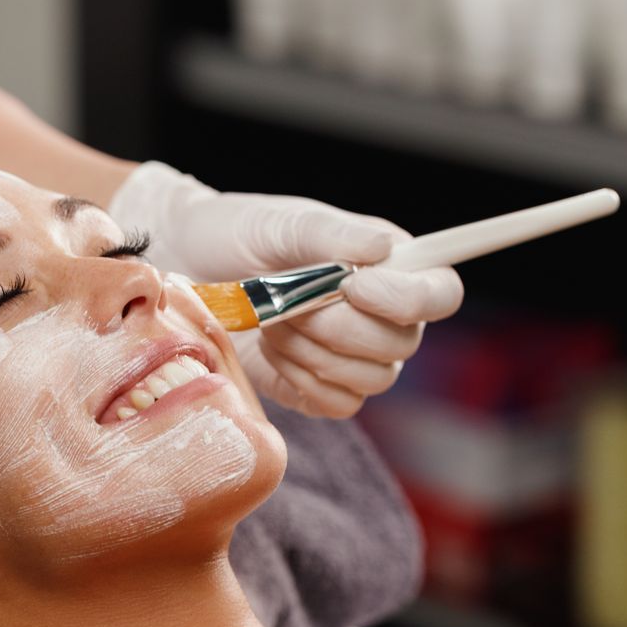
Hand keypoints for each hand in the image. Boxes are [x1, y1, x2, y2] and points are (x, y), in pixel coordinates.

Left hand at [109, 161, 462, 416]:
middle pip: (403, 345)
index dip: (408, 299)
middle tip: (288, 302)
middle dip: (338, 326)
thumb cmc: (236, 235)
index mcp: (389, 264)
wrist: (185, 271)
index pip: (440, 293)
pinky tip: (269, 349)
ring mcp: (354, 356)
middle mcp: (384, 314)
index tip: (354, 286)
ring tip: (272, 320)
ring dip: (313, 351)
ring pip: (370, 379)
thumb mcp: (279, 223)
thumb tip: (383, 248)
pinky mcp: (321, 388)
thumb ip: (330, 235)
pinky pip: (337, 404)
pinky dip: (300, 378)